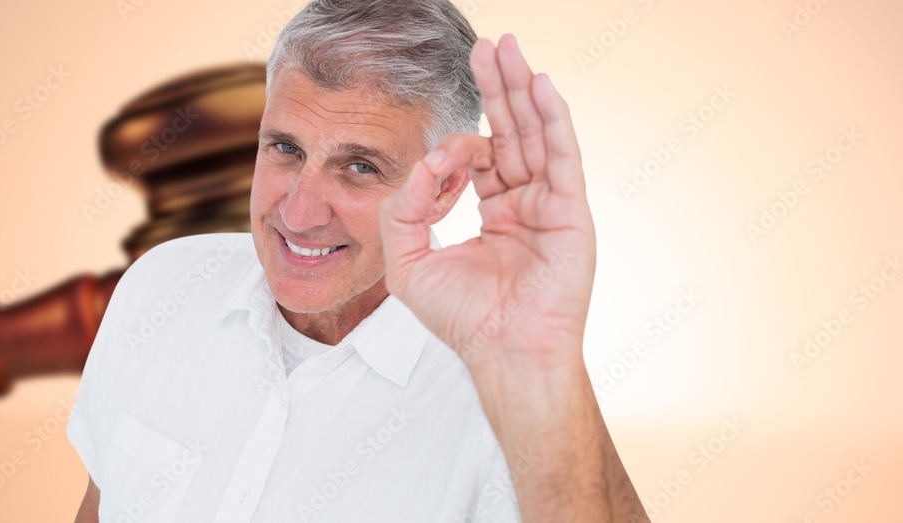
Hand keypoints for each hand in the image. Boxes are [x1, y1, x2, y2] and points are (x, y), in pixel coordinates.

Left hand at [379, 34, 595, 371]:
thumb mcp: (409, 262)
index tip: (435, 170)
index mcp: (494, 211)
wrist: (503, 351)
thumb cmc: (463, 318)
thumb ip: (403, 210)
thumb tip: (421, 164)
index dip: (450, 153)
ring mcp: (549, 204)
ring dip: (522, 90)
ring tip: (509, 50)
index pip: (474, 159)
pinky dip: (553, 119)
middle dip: (497, 88)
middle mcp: (524, 202)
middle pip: (511, 131)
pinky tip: (540, 86)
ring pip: (535, 134)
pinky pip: (562, 155)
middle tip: (488, 46)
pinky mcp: (570, 211)